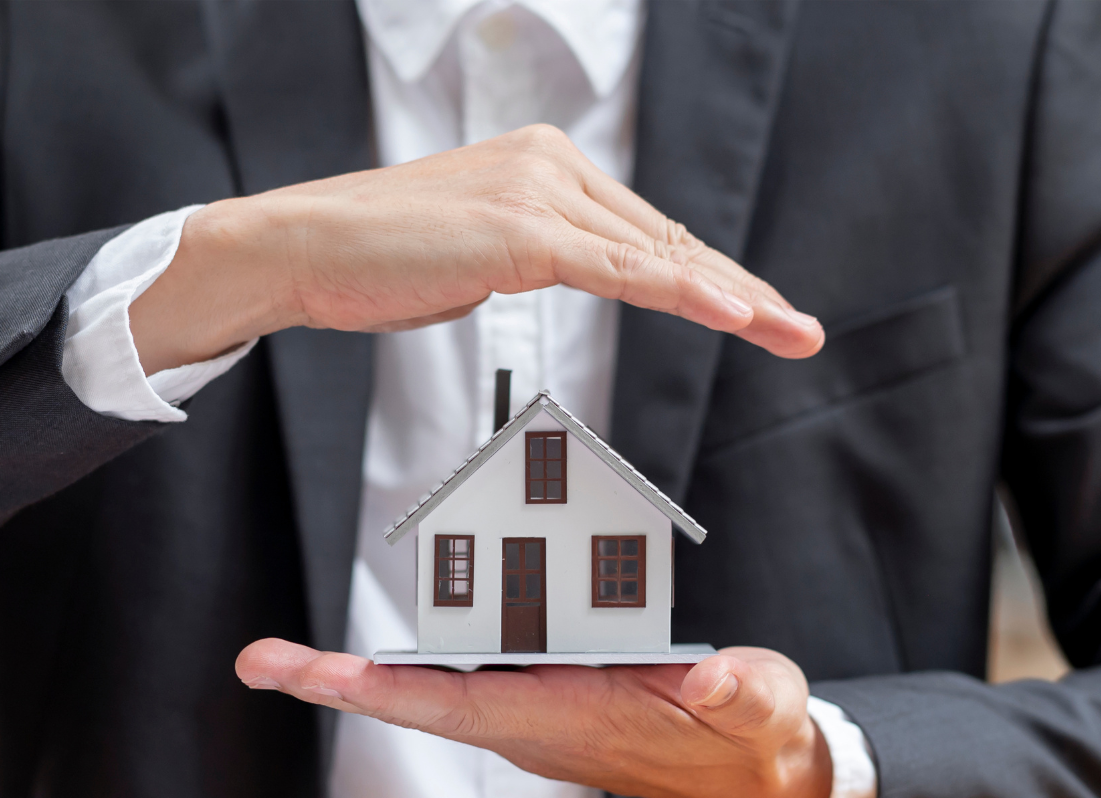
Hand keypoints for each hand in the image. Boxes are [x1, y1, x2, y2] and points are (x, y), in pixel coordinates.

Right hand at [129, 124, 824, 373]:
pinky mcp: (521, 229)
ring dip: (734, 299)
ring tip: (787, 331)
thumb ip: (535, 256)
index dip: (707, 276)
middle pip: (665, 239)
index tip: (756, 311)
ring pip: (657, 254)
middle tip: (799, 329)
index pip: (644, 231)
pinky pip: (621, 270)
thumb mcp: (476, 255)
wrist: (300, 249)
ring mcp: (537, 191)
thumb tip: (578, 275)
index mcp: (543, 163)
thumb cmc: (374, 260)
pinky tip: (732, 314)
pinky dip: (683, 293)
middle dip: (740, 291)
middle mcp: (550, 163)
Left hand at [234, 641, 832, 797]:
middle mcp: (534, 722)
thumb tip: (715, 679)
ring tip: (281, 658)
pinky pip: (457, 673)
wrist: (746, 771)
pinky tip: (365, 643)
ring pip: (430, 689)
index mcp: (575, 722)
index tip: (330, 680)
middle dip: (340, 686)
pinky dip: (409, 657)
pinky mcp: (536, 694)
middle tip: (261, 663)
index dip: (399, 693)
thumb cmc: (745, 735)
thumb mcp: (760, 705)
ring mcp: (529, 712)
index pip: (470, 706)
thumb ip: (741, 691)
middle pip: (421, 702)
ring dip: (360, 673)